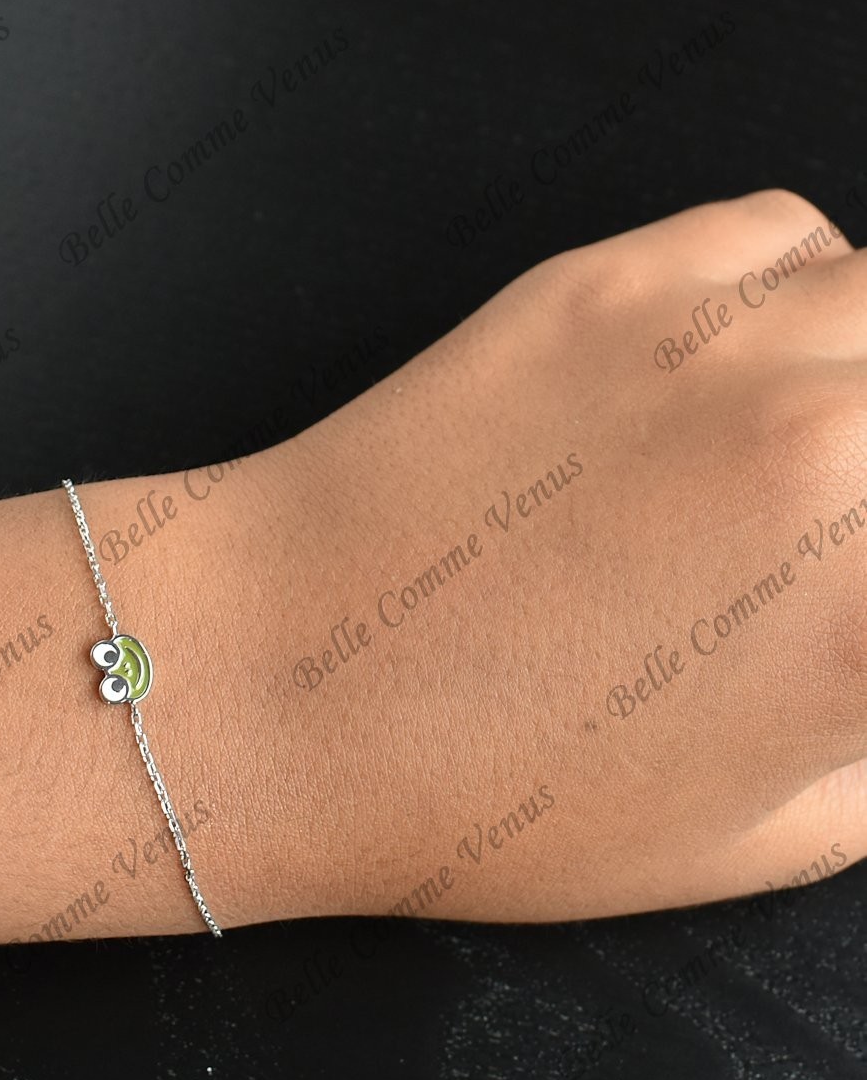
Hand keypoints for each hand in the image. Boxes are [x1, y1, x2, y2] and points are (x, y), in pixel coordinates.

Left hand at [258, 189, 866, 922]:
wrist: (271, 684)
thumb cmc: (483, 800)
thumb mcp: (748, 841)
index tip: (861, 614)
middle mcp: (840, 442)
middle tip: (835, 549)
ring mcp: (721, 338)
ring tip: (811, 457)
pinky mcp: (611, 277)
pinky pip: (787, 238)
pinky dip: (800, 297)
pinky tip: (734, 376)